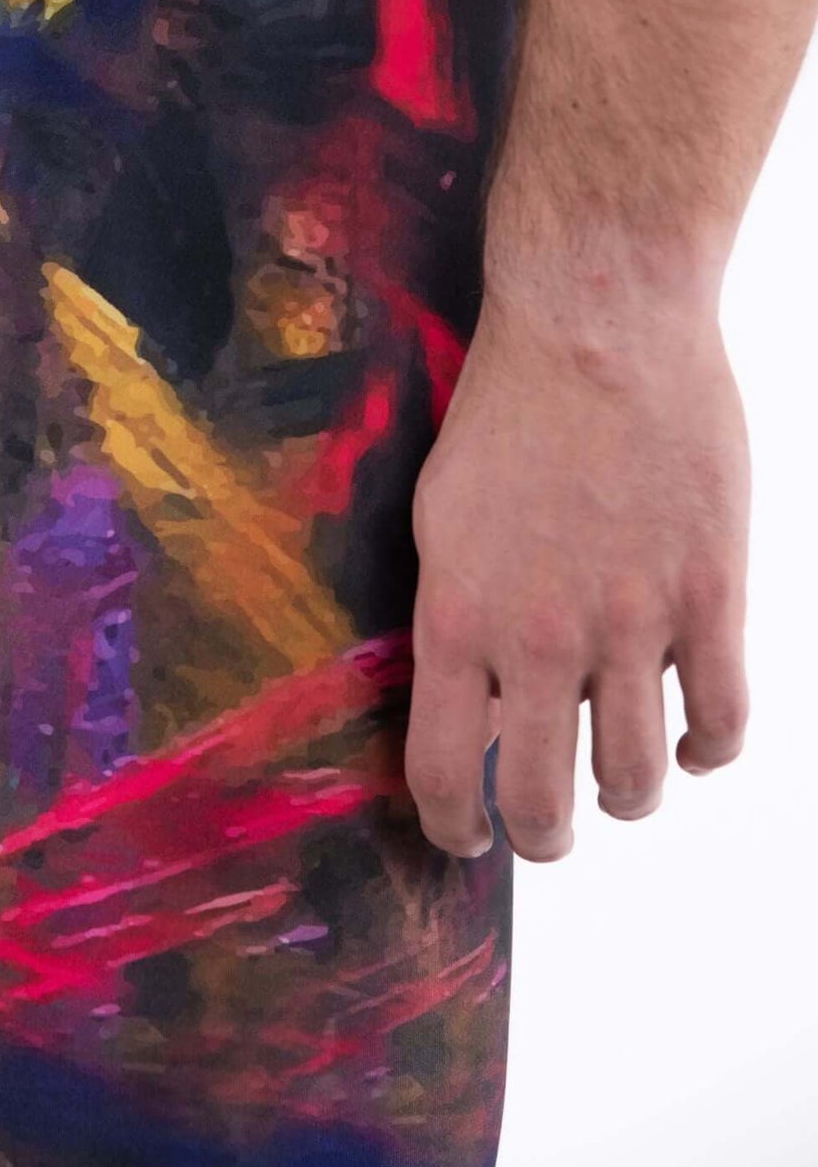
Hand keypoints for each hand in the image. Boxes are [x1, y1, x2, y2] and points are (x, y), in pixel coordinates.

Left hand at [405, 287, 749, 862]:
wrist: (597, 328)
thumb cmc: (509, 409)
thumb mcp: (442, 518)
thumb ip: (458, 617)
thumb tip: (477, 703)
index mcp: (459, 620)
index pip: (445, 774)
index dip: (455, 828)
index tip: (466, 838)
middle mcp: (541, 641)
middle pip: (543, 805)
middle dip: (541, 838)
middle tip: (546, 831)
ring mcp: (632, 624)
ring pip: (636, 780)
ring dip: (627, 799)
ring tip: (620, 787)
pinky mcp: (711, 598)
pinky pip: (723, 722)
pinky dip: (709, 749)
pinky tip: (693, 738)